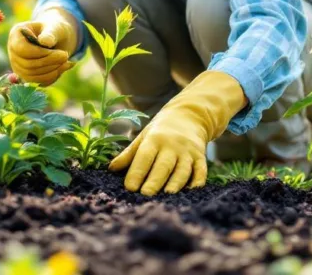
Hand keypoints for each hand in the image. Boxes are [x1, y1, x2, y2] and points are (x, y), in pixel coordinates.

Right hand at [7, 8, 77, 84]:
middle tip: (66, 56)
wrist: (56, 39)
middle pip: (27, 64)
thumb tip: (45, 41)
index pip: (21, 49)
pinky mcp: (25, 76)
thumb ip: (50, 33)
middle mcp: (13, 52)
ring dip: (52, 71)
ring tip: (67, 62)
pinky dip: (52, 76)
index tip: (61, 52)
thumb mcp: (54, 28)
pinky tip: (64, 67)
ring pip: (32, 75)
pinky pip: (37, 81)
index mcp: (16, 35)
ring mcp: (17, 65)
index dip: (40, 53)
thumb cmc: (53, 30)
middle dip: (49, 62)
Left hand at [108, 71, 246, 194]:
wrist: (188, 117)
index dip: (137, 172)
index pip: (144, 156)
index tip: (129, 187)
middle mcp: (172, 145)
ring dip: (175, 183)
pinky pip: (200, 171)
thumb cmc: (160, 132)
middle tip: (145, 195)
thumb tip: (111, 169)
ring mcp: (188, 151)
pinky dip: (197, 181)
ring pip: (182, 170)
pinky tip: (190, 192)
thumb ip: (128, 155)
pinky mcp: (200, 157)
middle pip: (163, 165)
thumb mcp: (143, 137)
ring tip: (166, 195)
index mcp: (154, 139)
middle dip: (155, 180)